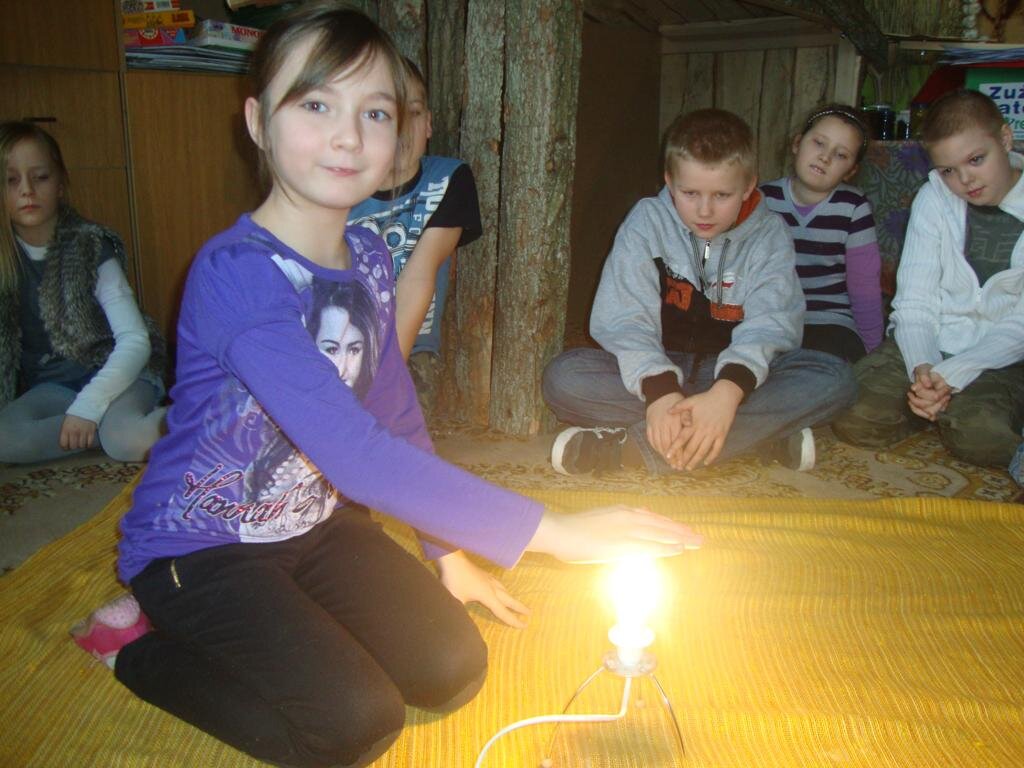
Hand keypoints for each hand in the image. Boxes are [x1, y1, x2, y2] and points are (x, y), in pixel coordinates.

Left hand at [59, 414, 97, 450]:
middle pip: (73, 446)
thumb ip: (65, 432)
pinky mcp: (91, 432)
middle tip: (75, 444)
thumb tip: (66, 442)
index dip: (65, 447)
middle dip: (73, 447)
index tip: (66, 447)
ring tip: (81, 442)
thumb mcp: (66, 422)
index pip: (63, 444)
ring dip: (81, 446)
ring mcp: (83, 432)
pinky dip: (88, 445)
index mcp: (66, 429)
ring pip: (81, 445)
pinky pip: (89, 443)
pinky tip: (87, 443)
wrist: (87, 407)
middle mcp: (74, 431)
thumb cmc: (75, 415)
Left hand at [436, 550, 529, 627]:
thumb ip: (462, 613)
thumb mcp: (456, 601)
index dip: (514, 620)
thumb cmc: (454, 580)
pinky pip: (498, 583)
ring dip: (511, 598)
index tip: (525, 626)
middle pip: (509, 600)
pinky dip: (503, 589)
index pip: (503, 612)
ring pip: (504, 590)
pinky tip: (500, 588)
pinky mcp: (483, 573)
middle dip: (519, 607)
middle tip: (530, 613)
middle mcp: (492, 588)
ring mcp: (488, 579)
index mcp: (487, 596)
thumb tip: (464, 623)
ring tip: (515, 602)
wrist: (452, 560)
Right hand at [528, 505, 702, 563]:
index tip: (685, 531)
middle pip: (661, 525)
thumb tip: (639, 516)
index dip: (671, 525)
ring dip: (680, 539)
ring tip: (697, 543)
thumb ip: (621, 519)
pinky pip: (649, 546)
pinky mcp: (622, 544)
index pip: (654, 519)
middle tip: (700, 538)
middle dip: (682, 531)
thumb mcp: (602, 517)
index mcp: (623, 512)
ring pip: (660, 534)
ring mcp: (626, 530)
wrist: (560, 531)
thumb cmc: (576, 528)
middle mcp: (628, 517)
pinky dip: (665, 547)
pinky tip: (678, 549)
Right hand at [645, 392, 687, 459]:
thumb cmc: (677, 402)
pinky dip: (656, 447)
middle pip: (667, 445)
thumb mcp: (686, 407)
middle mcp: (663, 425)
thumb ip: (688, 416)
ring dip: (663, 455)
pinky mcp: (649, 426)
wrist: (661, 394)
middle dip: (672, 458)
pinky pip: (651, 439)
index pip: (677, 441)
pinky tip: (661, 453)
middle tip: (676, 467)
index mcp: (673, 421)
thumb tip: (690, 424)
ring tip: (669, 463)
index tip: (682, 463)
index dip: (679, 453)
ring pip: (658, 444)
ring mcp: (654, 425)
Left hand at [665, 380, 742, 469]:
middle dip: (684, 458)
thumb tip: (667, 412)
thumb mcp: (691, 400)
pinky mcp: (723, 435)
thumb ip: (679, 406)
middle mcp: (703, 430)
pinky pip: (717, 449)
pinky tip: (706, 463)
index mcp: (694, 423)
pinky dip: (712, 457)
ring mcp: (714, 433)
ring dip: (695, 460)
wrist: (725, 396)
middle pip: (692, 448)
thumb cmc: (706, 398)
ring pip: (703, 451)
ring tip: (689, 468)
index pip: (682, 438)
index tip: (668, 456)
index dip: (674, 448)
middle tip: (677, 467)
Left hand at [908, 364, 950, 420]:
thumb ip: (925, 376)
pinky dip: (917, 411)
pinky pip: (927, 416)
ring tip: (910, 396)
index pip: (935, 396)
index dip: (922, 393)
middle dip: (918, 400)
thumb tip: (927, 385)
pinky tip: (911, 403)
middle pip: (933, 407)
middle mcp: (945, 398)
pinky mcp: (935, 409)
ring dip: (917, 406)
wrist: (927, 374)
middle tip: (911, 391)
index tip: (913, 387)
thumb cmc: (926, 372)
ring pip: (930, 414)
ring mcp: (941, 405)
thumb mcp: (924, 370)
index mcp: (945, 388)